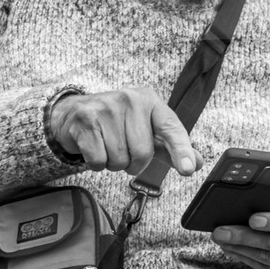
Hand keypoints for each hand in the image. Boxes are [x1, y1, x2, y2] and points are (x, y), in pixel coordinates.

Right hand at [49, 87, 196, 176]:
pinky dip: (96, 164)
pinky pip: (99, 161)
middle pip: (143, 153)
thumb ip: (170, 147)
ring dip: (113, 163)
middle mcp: (130, 100)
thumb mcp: (146, 130)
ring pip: (120, 160)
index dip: (181, 150)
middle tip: (123, 150)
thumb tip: (196, 162)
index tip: (187, 169)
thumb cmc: (115, 124)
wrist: (73, 113)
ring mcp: (106, 108)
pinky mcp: (86, 120)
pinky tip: (94, 147)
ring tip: (107, 146)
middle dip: (133, 163)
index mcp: (149, 101)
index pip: (170, 128)